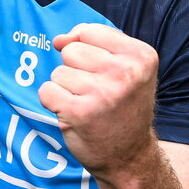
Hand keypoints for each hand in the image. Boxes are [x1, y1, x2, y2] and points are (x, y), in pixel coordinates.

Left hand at [37, 23, 157, 180]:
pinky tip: (72, 114)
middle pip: (71, 51)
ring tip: (87, 104)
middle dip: (75, 70)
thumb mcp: (127, 68)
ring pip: (58, 73)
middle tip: (94, 92)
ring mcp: (102, 94)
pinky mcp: (78, 113)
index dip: (85, 49)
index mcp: (142, 56)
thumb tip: (59, 39)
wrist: (129, 157)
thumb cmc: (124, 107)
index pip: (90, 31)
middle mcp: (125, 73)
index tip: (100, 72)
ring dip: (65, 89)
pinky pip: (46, 91)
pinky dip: (53, 102)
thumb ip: (96, 43)